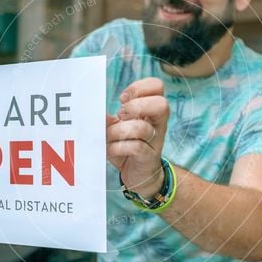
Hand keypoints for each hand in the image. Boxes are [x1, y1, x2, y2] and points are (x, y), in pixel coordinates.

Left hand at [106, 77, 168, 197]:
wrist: (139, 174)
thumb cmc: (128, 146)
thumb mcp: (119, 127)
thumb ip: (111, 118)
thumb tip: (99, 115)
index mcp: (151, 110)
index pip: (157, 86)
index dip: (139, 87)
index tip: (123, 99)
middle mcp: (157, 123)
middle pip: (161, 104)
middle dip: (136, 107)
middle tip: (122, 116)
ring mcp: (155, 140)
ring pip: (142, 128)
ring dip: (119, 131)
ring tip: (111, 136)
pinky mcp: (148, 157)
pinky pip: (136, 148)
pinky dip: (118, 148)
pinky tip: (112, 149)